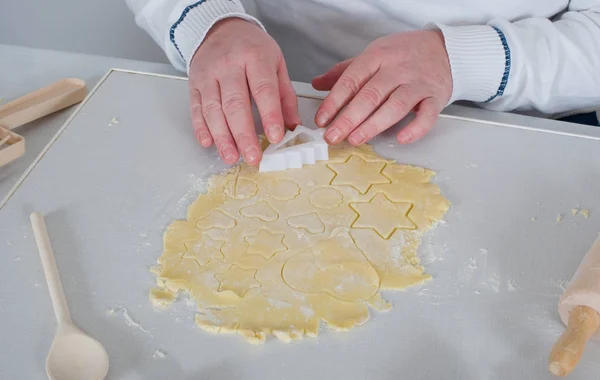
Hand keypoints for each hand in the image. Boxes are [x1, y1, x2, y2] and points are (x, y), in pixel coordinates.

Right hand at [188, 18, 300, 164]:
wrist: (220, 28)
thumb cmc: (251, 47)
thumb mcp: (276, 63)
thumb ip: (285, 95)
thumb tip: (292, 126)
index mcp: (254, 57)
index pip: (263, 90)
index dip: (269, 115)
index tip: (275, 137)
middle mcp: (228, 65)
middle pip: (235, 104)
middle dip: (244, 135)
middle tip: (253, 157)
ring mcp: (208, 74)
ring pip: (213, 109)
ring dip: (222, 137)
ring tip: (232, 157)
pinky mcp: (193, 83)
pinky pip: (196, 108)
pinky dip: (200, 127)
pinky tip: (208, 143)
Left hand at [312, 30, 451, 145]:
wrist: (445, 49)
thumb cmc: (405, 54)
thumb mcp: (373, 55)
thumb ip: (345, 71)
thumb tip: (318, 84)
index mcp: (377, 57)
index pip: (351, 80)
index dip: (334, 101)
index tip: (321, 119)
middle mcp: (397, 69)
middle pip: (370, 95)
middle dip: (348, 118)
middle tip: (333, 136)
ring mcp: (417, 83)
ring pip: (395, 106)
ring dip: (373, 124)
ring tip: (356, 139)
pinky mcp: (436, 97)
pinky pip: (428, 114)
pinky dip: (416, 128)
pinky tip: (401, 138)